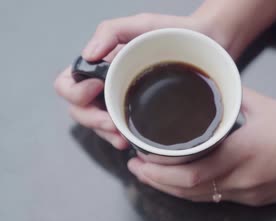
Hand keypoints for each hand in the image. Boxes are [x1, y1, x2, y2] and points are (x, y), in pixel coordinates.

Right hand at [54, 13, 214, 148]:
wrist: (207, 44)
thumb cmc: (173, 31)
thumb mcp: (141, 25)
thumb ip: (110, 31)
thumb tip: (88, 55)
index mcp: (101, 66)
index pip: (68, 84)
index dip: (75, 91)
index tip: (97, 88)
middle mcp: (107, 85)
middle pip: (79, 110)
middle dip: (92, 120)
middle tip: (112, 123)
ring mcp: (123, 102)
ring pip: (98, 126)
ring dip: (105, 135)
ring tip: (123, 138)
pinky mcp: (140, 115)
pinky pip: (121, 132)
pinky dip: (121, 139)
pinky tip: (132, 142)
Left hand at [127, 87, 275, 205]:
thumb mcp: (265, 105)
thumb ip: (232, 98)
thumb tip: (209, 91)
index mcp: (242, 151)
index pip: (188, 169)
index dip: (159, 168)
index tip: (140, 156)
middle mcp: (242, 178)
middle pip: (188, 189)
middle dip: (156, 181)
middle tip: (136, 168)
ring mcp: (248, 194)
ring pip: (200, 198)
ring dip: (171, 189)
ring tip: (151, 177)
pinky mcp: (255, 200)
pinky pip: (216, 199)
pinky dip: (194, 193)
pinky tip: (183, 184)